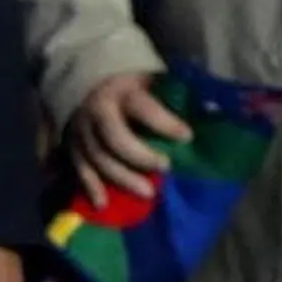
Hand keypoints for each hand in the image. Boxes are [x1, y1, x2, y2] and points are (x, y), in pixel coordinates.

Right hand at [67, 72, 190, 206]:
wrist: (85, 77)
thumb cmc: (129, 82)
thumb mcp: (149, 79)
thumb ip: (169, 95)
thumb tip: (209, 110)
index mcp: (122, 91)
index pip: (143, 108)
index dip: (165, 123)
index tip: (187, 136)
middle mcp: (98, 110)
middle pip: (116, 138)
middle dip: (141, 156)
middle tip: (166, 167)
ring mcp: (81, 129)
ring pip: (98, 157)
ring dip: (122, 177)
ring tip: (148, 193)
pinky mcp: (72, 144)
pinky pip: (80, 168)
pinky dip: (91, 187)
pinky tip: (104, 204)